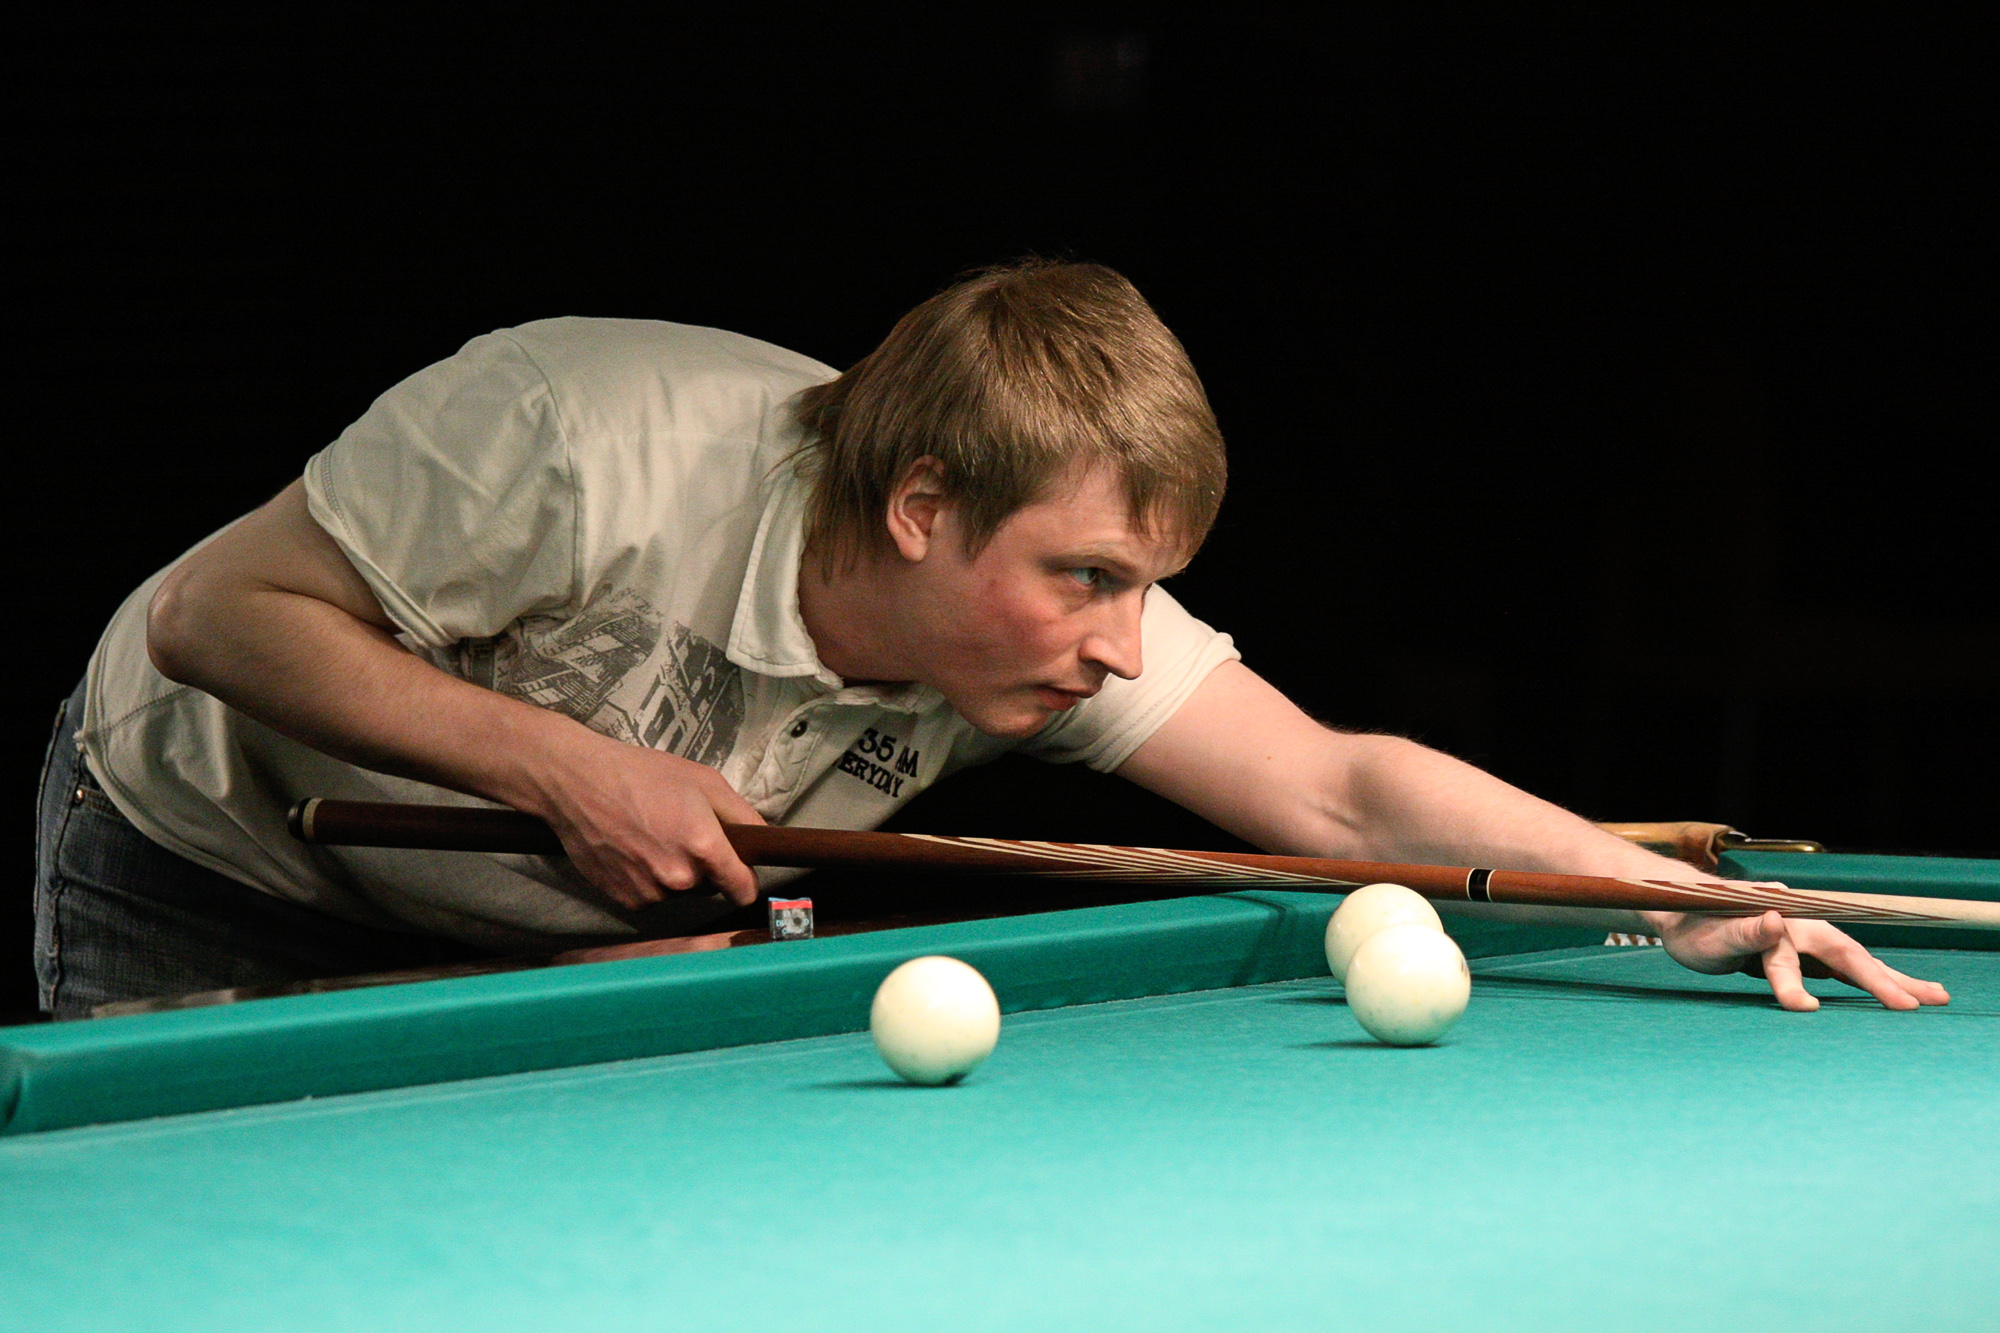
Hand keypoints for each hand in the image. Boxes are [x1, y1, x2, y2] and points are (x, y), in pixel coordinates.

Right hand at [528, 730, 764, 910]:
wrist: (577, 783)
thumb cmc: (642, 774)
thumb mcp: (703, 780)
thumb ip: (742, 814)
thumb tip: (763, 839)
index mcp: (704, 847)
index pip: (742, 889)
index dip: (744, 880)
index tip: (739, 871)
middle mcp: (679, 878)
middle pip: (708, 887)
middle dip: (703, 867)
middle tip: (679, 833)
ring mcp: (650, 893)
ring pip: (677, 892)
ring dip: (672, 874)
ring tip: (649, 838)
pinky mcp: (624, 901)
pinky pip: (650, 897)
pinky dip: (646, 881)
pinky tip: (631, 851)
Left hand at [1655, 905, 1950, 1011]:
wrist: (1681, 912)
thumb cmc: (1694, 927)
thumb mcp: (1713, 934)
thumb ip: (1745, 931)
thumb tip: (1776, 918)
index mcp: (1782, 921)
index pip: (1808, 956)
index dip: (1807, 983)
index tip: (1812, 1009)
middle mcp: (1800, 925)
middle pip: (1850, 954)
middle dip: (1887, 980)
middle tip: (1926, 1002)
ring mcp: (1804, 937)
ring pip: (1854, 959)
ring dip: (1890, 979)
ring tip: (1932, 996)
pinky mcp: (1802, 950)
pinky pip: (1842, 966)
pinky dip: (1869, 978)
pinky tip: (1893, 989)